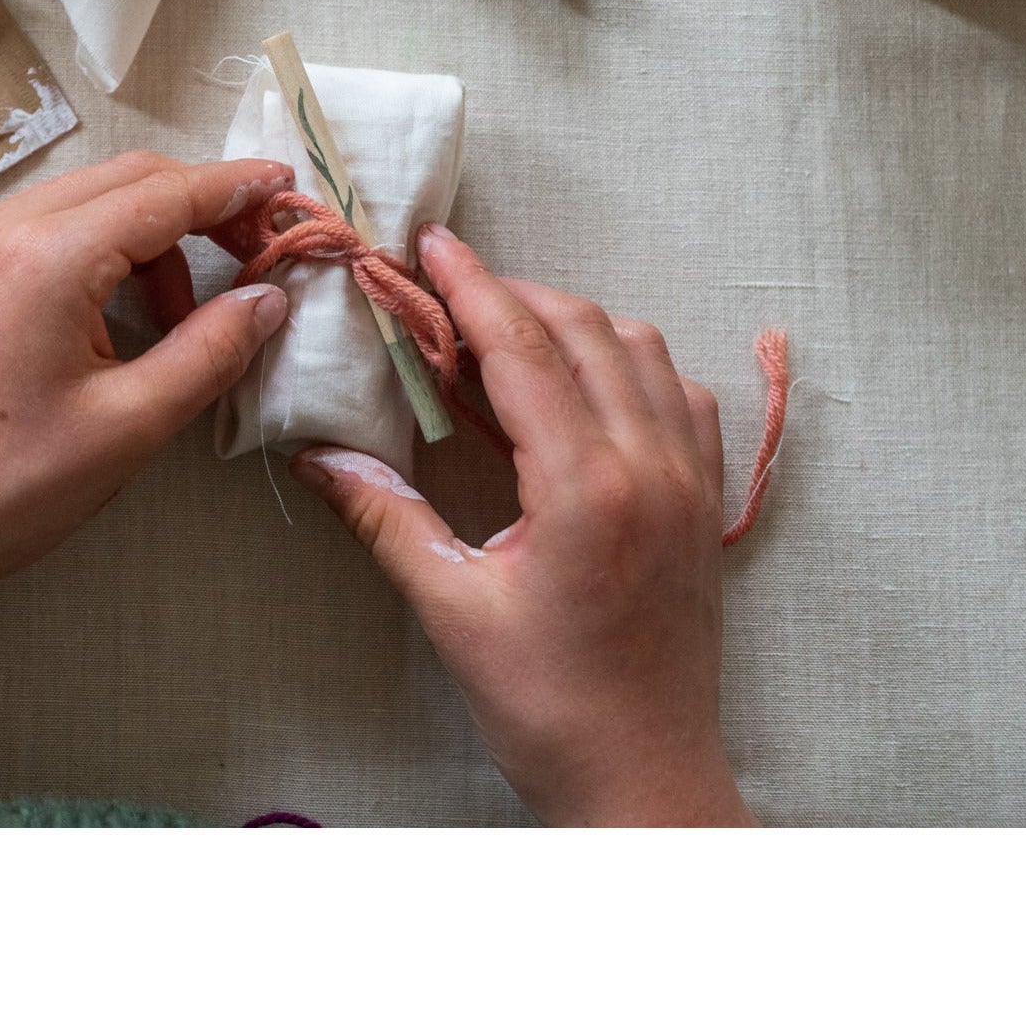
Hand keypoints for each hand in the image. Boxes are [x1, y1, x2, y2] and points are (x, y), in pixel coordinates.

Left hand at [0, 151, 293, 700]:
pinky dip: (96, 251)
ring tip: (180, 319)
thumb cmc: (8, 488)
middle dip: (198, 207)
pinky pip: (43, 228)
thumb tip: (268, 298)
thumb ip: (209, 350)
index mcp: (44, 259)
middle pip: (125, 180)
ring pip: (84, 201)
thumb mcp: (129, 425)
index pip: (163, 194)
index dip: (235, 188)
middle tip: (254, 255)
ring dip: (147, 237)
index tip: (288, 189)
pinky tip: (118, 316)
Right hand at [293, 223, 751, 825]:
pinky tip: (584, 386)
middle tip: (447, 288)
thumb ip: (387, 517)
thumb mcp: (452, 610)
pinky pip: (683, 396)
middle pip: (584, 330)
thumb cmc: (547, 707)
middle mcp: (652, 467)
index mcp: (586, 487)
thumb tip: (316, 456)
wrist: (645, 780)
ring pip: (642, 350)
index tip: (431, 244)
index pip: (524, 349)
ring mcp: (692, 483)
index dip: (471, 286)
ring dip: (573, 324)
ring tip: (506, 335)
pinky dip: (632, 366)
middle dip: (512, 293)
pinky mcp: (708, 505)